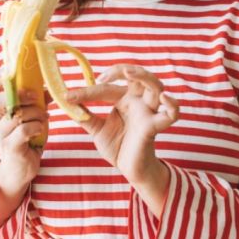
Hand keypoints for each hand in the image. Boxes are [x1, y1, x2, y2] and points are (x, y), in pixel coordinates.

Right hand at [0, 75, 47, 198]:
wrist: (19, 167)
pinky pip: (23, 130)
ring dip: (35, 113)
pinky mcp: (10, 147)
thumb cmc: (24, 136)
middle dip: (20, 95)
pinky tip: (40, 129)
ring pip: (16, 116)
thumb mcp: (28, 114)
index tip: (15, 74)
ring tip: (44, 116)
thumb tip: (49, 86)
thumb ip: (35, 99)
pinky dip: (36, 126)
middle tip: (36, 96)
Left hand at [67, 64, 178, 185]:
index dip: (87, 91)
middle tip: (103, 76)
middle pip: (138, 75)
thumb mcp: (96, 129)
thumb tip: (66, 102)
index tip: (68, 96)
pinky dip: (172, 105)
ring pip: (156, 86)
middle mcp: (138, 102)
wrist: (129, 169)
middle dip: (123, 69)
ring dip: (145, 76)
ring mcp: (148, 113)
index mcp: (124, 99)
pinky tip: (165, 98)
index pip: (107, 87)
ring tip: (129, 73)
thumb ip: (84, 116)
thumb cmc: (118, 146)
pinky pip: (172, 115)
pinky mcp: (154, 127)